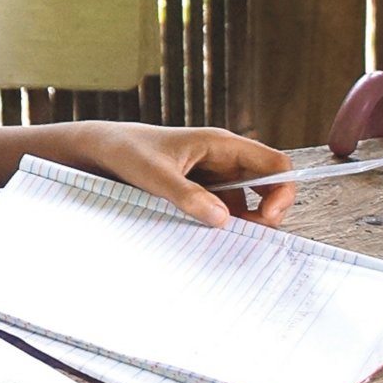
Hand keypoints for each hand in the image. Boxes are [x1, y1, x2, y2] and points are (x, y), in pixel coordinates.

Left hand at [73, 122, 296, 226]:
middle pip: (266, 187)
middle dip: (264, 213)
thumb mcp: (154, 175)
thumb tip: (223, 219)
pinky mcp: (199, 189)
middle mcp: (223, 158)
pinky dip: (220, 222)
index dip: (282, 190)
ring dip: (240, 222)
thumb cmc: (127, 151)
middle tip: (245, 235)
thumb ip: (187, 195)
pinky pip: (221, 208)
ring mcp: (212, 175)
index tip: (268, 216)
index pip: (275, 164)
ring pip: (244, 202)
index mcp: (221, 144)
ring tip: (220, 238)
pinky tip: (204, 234)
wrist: (100, 150)